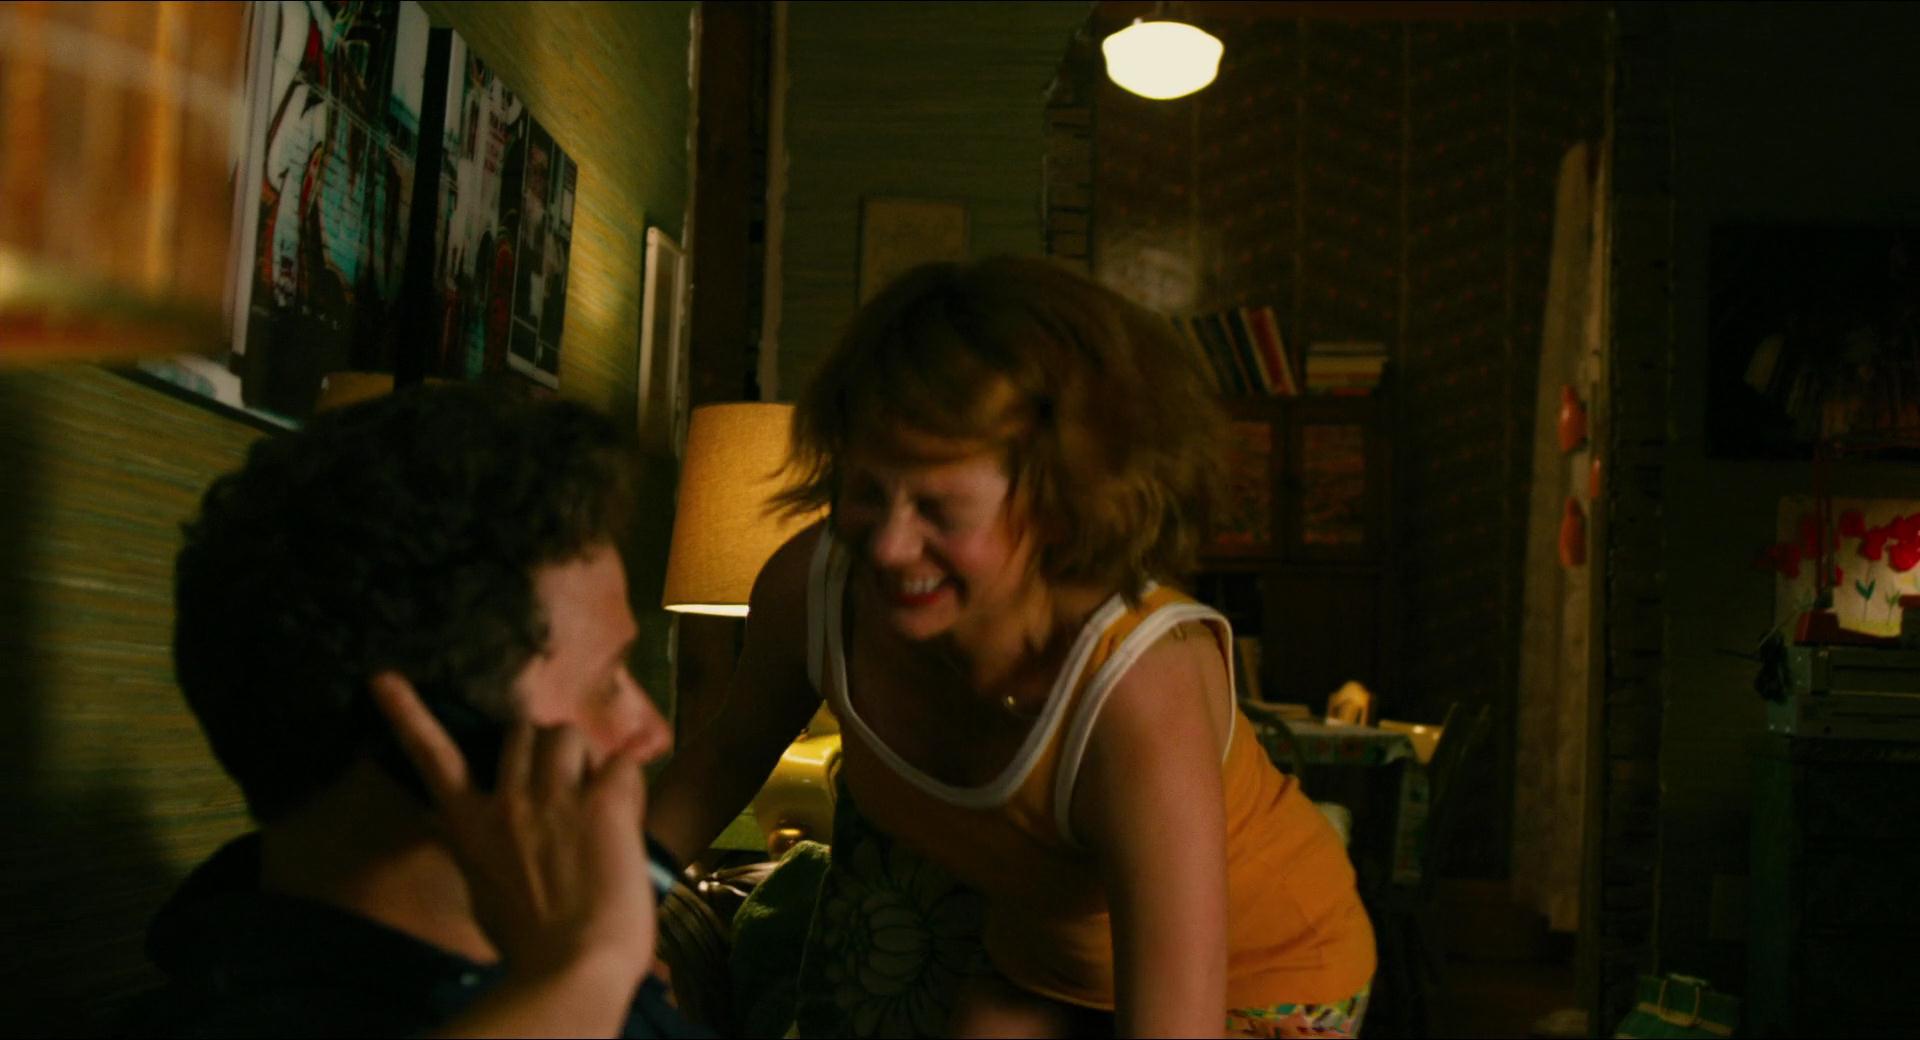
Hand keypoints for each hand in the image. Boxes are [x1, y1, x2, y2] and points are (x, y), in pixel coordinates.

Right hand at [369, 672, 657, 987]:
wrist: (573, 969)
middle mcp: (506, 801)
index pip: (432, 758)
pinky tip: (628, 816)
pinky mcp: (601, 802)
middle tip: (566, 785)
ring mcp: (553, 797)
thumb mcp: (487, 894)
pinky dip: (629, 784)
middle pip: (524, 731)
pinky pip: (621, 764)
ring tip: (596, 798)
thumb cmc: (531, 946)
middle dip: (545, 747)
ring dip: (585, 758)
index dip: (408, 716)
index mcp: (469, 827)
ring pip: (569, 735)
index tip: (381, 679)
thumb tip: (498, 838)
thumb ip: (490, 851)